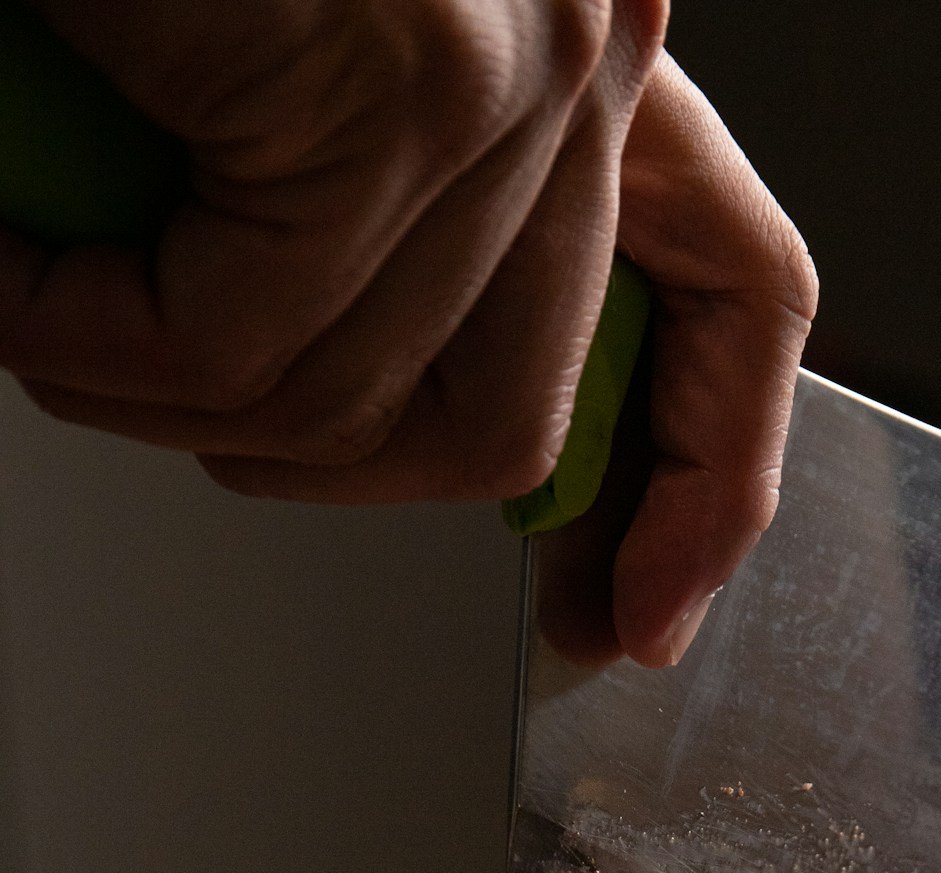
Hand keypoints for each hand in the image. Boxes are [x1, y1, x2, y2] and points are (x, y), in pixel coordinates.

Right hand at [0, 7, 815, 665]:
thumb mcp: (311, 89)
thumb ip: (407, 237)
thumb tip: (415, 432)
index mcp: (586, 41)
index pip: (737, 296)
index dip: (701, 485)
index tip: (641, 615)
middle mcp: (583, 41)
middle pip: (514, 415)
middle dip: (316, 463)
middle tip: (172, 401)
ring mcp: (506, 68)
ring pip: (355, 405)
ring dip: (162, 400)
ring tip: (51, 303)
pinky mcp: (399, 84)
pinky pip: (243, 351)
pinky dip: (98, 350)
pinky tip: (25, 271)